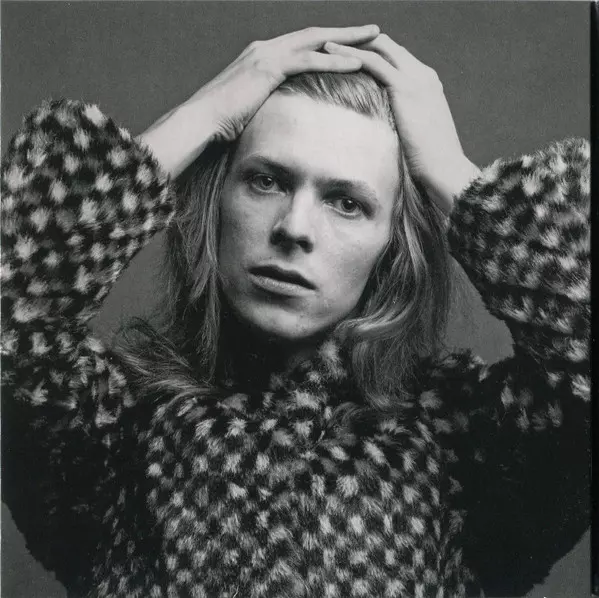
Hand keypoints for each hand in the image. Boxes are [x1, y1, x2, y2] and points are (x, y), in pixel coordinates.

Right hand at [138, 25, 379, 177]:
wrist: (203, 121)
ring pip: (316, 41)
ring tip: (374, 38)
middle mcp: (266, 48)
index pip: (304, 44)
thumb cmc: (223, 121)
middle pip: (315, 35)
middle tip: (374, 30)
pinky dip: (334, 60)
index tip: (353, 44)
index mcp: (263, 55)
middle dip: (346, 32)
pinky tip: (356, 62)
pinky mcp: (268, 67)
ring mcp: (267, 54)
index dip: (329, 43)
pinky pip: (308, 60)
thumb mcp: (252, 107)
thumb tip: (284, 115)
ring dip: (347, 40)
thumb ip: (269, 101)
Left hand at [324, 35, 479, 213]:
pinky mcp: (405, 87)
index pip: (398, 58)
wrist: (445, 168)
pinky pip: (374, 63)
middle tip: (335, 46)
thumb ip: (405, 121)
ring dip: (351, 45)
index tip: (351, 58)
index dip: (375, 54)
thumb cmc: (430, 161)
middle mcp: (424, 75)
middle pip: (389, 47)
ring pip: (380, 49)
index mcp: (428, 84)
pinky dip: (351, 56)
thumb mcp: (417, 134)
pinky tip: (332, 57)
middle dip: (361, 43)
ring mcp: (416, 78)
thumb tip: (385, 130)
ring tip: (327, 46)